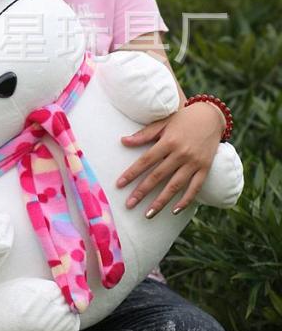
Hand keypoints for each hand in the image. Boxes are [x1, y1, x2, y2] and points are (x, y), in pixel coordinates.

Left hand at [116, 102, 224, 217]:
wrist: (211, 116)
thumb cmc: (183, 118)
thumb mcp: (163, 122)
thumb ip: (144, 134)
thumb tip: (123, 141)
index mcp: (168, 141)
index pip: (146, 161)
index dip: (132, 173)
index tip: (119, 184)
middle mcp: (181, 153)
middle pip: (158, 176)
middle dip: (142, 192)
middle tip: (129, 204)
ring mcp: (194, 162)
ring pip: (175, 186)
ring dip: (161, 201)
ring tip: (148, 214)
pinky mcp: (205, 168)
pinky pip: (195, 188)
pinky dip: (186, 200)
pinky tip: (174, 210)